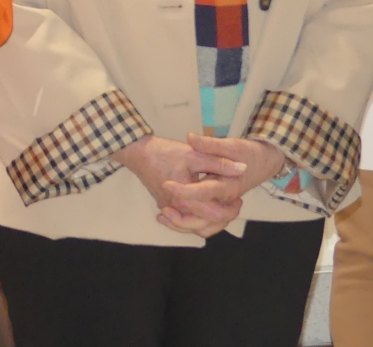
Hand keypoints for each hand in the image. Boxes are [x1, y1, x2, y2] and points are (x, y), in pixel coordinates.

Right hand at [113, 134, 247, 236]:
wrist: (136, 152)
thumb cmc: (163, 152)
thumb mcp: (194, 154)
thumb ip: (219, 163)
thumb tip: (243, 169)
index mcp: (185, 199)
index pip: (215, 214)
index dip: (231, 208)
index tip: (239, 197)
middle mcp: (177, 210)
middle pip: (206, 226)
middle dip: (224, 217)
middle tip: (234, 203)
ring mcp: (169, 210)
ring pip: (195, 228)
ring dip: (211, 221)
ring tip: (221, 207)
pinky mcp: (165, 206)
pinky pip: (184, 222)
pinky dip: (197, 220)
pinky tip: (204, 210)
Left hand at [159, 134, 285, 235]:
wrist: (261, 161)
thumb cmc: (245, 152)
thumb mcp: (229, 144)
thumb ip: (210, 144)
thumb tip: (190, 137)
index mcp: (229, 186)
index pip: (205, 193)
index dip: (184, 191)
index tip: (166, 184)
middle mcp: (228, 201)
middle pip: (208, 217)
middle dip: (186, 215)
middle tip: (164, 207)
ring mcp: (224, 207)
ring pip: (206, 226)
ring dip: (184, 224)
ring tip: (162, 213)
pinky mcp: (219, 209)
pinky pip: (204, 225)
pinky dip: (188, 225)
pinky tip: (167, 216)